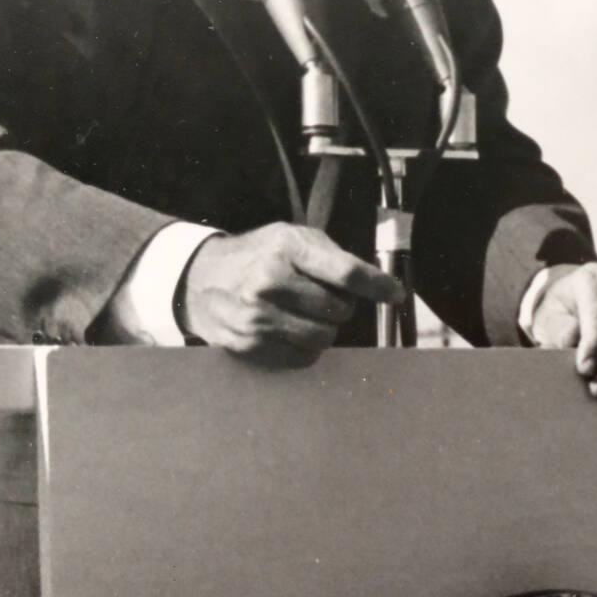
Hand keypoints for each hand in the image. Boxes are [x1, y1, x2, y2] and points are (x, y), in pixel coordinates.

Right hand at [177, 224, 402, 366]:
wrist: (201, 280)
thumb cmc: (259, 256)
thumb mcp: (292, 238)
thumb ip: (333, 258)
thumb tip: (380, 286)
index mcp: (286, 247)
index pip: (346, 273)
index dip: (378, 286)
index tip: (396, 294)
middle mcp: (270, 281)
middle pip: (339, 309)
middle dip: (340, 306)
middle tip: (320, 297)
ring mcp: (257, 317)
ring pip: (324, 337)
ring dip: (324, 328)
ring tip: (303, 313)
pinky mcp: (250, 345)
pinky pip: (303, 357)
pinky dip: (305, 347)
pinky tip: (287, 329)